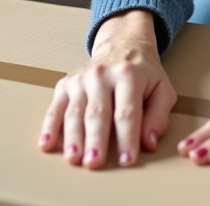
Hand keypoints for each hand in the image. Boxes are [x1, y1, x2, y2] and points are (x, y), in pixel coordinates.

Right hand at [39, 9, 177, 168]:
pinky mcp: (65, 85)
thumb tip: (149, 142)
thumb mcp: (162, 90)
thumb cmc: (143, 75)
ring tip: (74, 159)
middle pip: (98, 113)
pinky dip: (50, 127)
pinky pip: (55, 108)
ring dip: (73, 138)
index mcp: (129, 76)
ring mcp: (81, 79)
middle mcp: (102, 75)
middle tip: (94, 163)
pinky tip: (47, 144)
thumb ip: (158, 117)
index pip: (127, 112)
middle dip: (96, 140)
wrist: (121, 45)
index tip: (126, 160)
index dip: (126, 138)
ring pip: (75, 113)